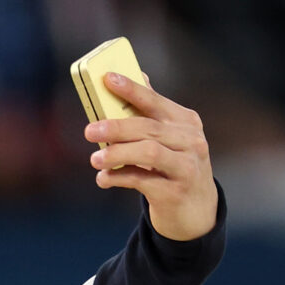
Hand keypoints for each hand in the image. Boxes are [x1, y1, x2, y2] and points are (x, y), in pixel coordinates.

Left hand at [85, 74, 215, 240]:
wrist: (195, 210)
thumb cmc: (173, 166)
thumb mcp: (169, 139)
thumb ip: (151, 113)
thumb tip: (137, 74)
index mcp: (186, 122)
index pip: (156, 102)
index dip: (132, 90)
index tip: (108, 79)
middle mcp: (191, 141)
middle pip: (150, 128)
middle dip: (117, 127)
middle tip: (89, 130)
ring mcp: (186, 167)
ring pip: (149, 153)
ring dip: (117, 154)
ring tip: (95, 160)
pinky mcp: (176, 192)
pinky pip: (143, 181)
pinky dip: (120, 178)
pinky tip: (103, 179)